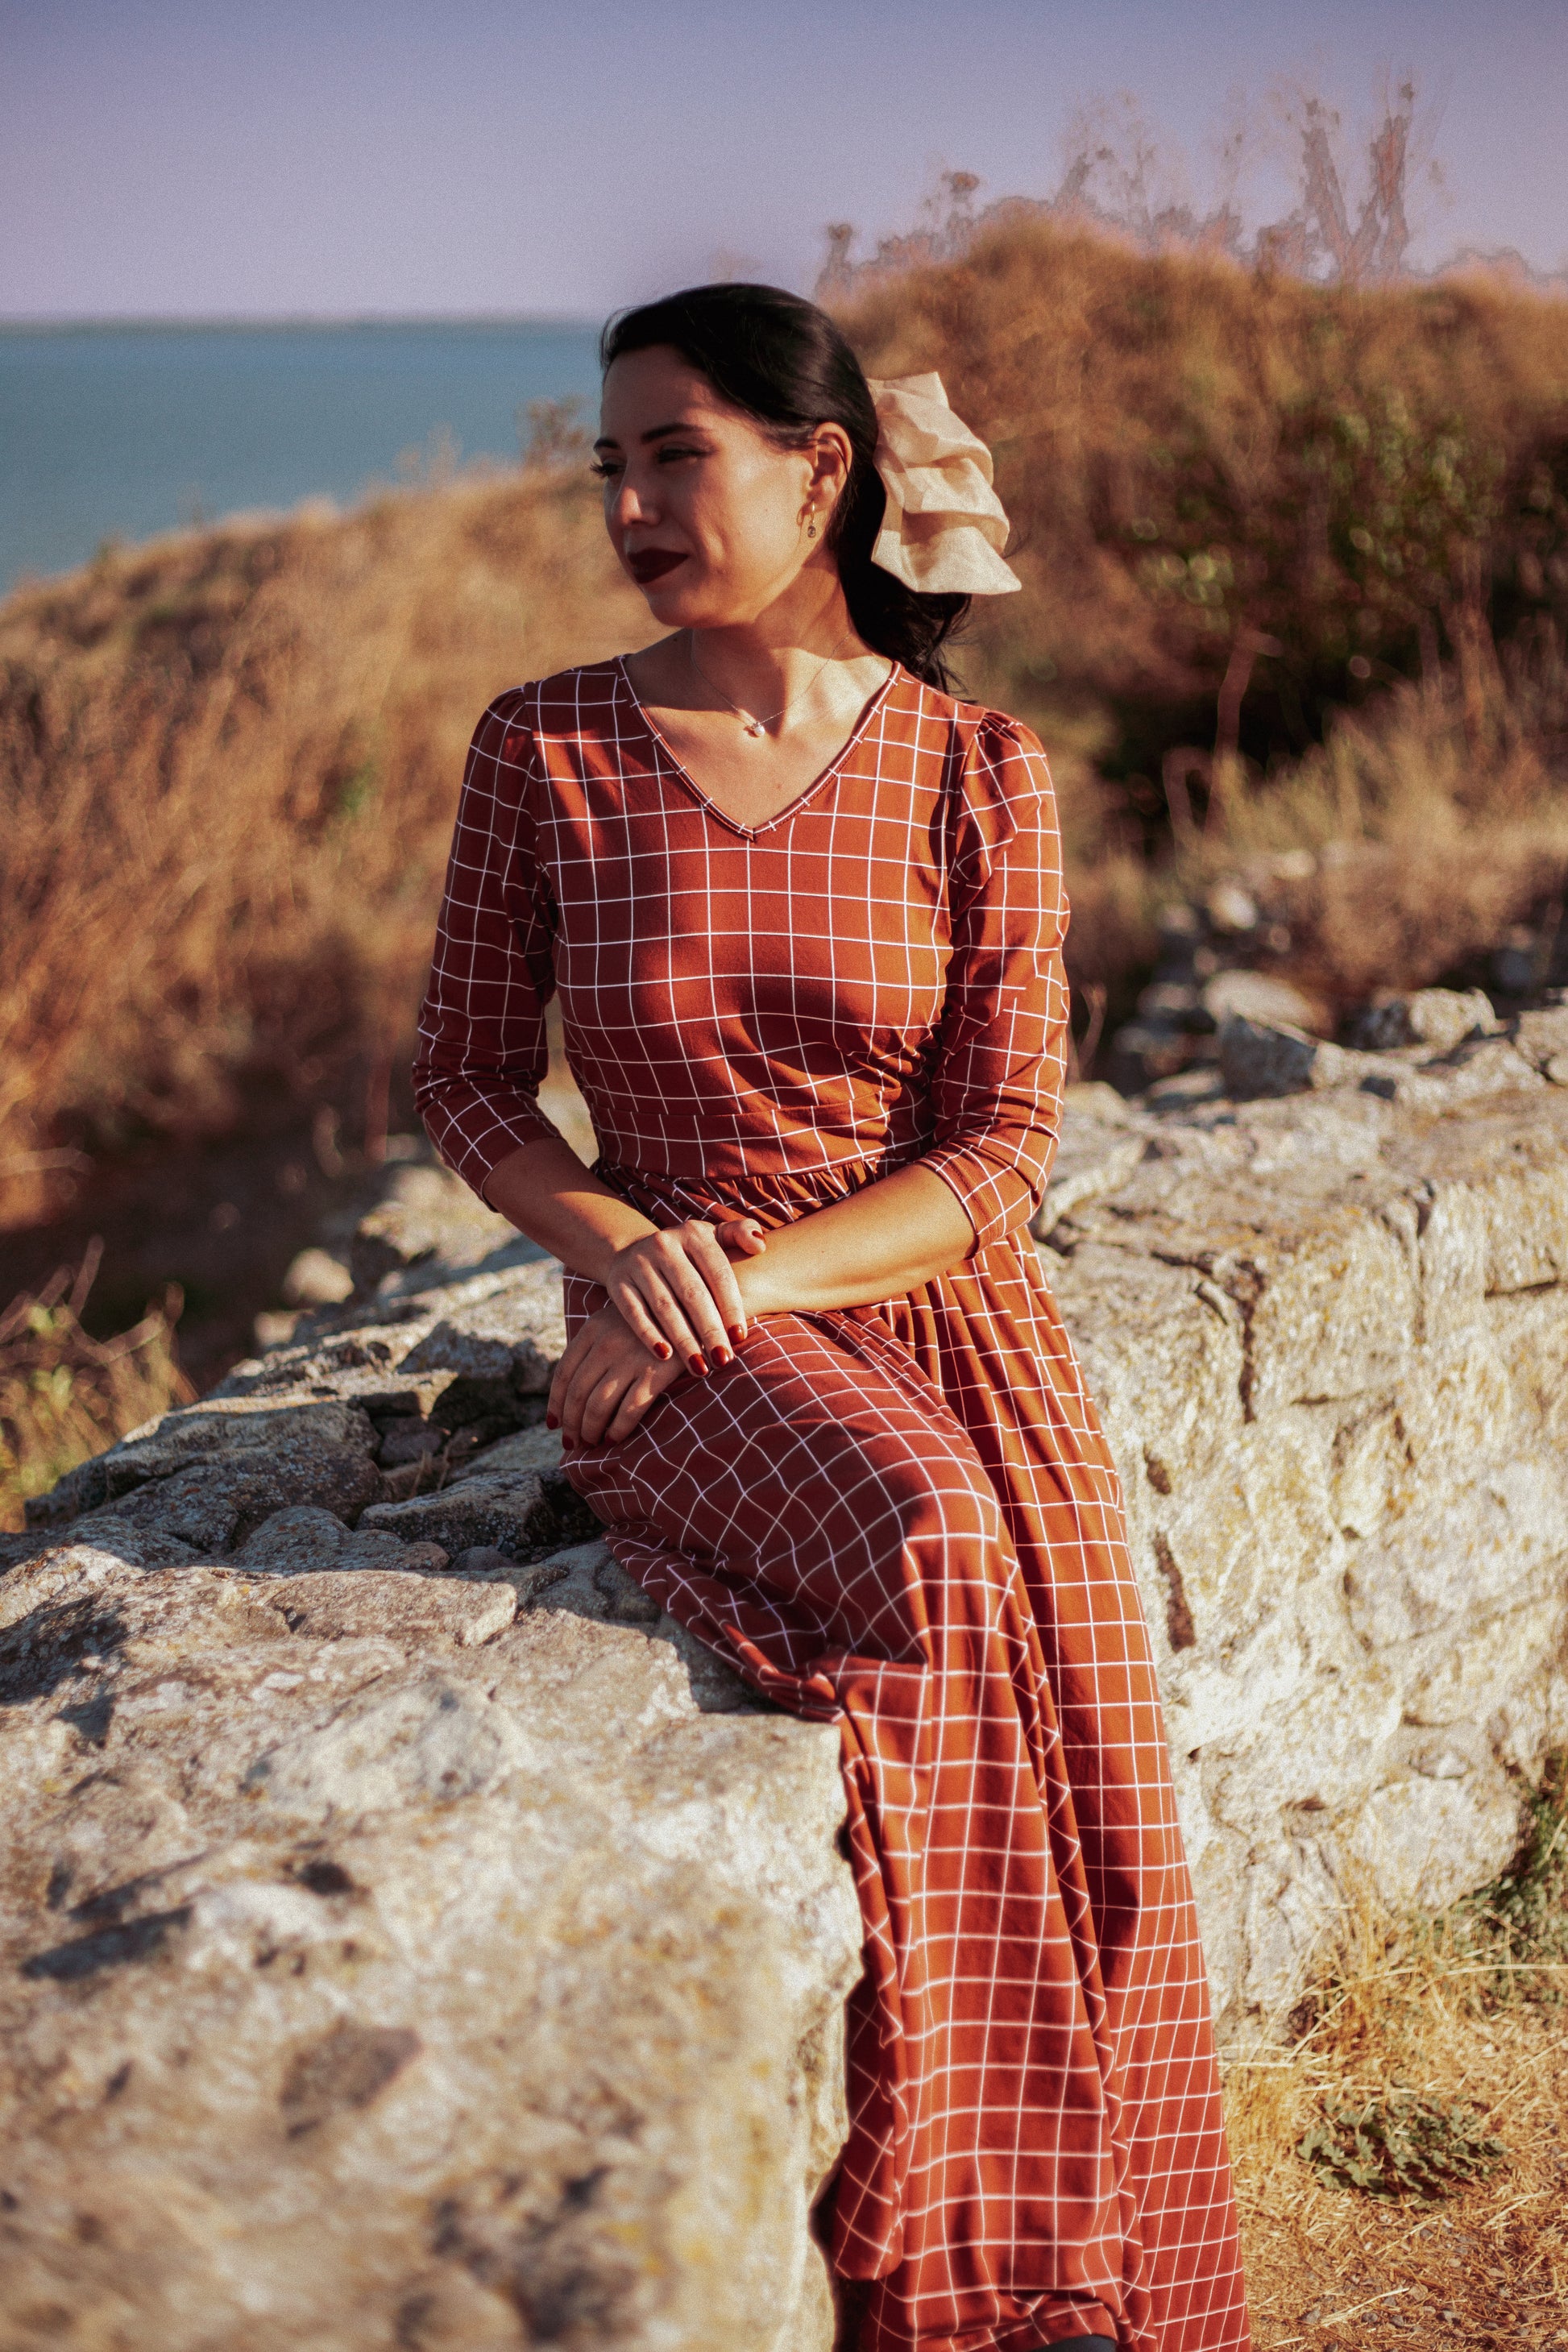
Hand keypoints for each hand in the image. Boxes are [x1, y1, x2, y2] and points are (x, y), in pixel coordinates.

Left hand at [547, 1303, 686, 1446]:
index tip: (553, 1424)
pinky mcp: (656, 1373)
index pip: (564, 1374)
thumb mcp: (616, 1321)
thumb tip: (573, 1392)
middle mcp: (606, 1344)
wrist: (694, 1308)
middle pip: (577, 1393)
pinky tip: (614, 1439)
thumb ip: (594, 1347)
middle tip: (572, 1441)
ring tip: (592, 1443)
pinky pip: (629, 1410)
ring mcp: (630, 1359)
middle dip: (572, 1424)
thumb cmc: (653, 1320)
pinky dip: (617, 1429)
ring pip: (598, 1406)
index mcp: (593, 1329)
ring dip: (590, 1430)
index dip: (555, 1404)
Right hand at [601, 1215, 766, 1377]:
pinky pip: (635, 1313)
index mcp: (694, 1234)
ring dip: (684, 1339)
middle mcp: (664, 1245)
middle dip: (710, 1330)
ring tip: (700, 1367)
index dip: (731, 1306)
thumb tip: (760, 1245)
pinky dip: (649, 1334)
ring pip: (665, 1307)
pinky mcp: (618, 1283)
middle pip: (692, 1294)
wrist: (634, 1250)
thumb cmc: (689, 1254)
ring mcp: (638, 1263)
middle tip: (723, 1360)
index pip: (718, 1274)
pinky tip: (665, 1356)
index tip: (741, 1337)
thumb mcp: (714, 1236)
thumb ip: (741, 1233)